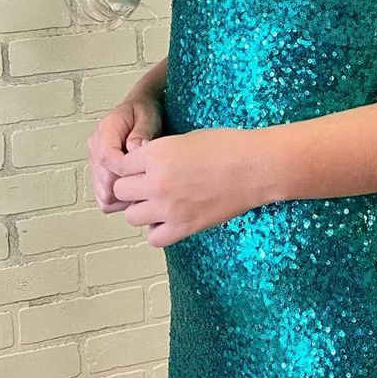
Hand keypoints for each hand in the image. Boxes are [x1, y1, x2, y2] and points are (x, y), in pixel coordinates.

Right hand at [87, 91, 163, 214]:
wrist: (139, 109)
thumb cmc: (144, 111)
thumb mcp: (148, 116)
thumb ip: (141, 132)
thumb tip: (135, 149)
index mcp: (106, 130)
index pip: (106, 158)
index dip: (124, 170)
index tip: (142, 172)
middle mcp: (95, 147)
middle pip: (103, 182)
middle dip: (127, 187)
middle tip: (148, 183)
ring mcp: (95, 162)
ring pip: (103, 194)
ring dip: (124, 197)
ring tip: (143, 188)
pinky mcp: (100, 174)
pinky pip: (105, 198)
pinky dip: (120, 200)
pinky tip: (136, 191)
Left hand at [102, 126, 274, 247]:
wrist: (256, 167)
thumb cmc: (227, 146)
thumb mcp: (185, 139)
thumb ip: (158, 154)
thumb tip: (142, 165)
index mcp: (156, 154)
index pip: (120, 165)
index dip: (129, 165)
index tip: (139, 167)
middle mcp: (156, 182)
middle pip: (121, 191)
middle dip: (132, 187)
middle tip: (149, 184)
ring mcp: (169, 208)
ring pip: (131, 217)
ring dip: (142, 209)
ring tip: (160, 202)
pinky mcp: (184, 227)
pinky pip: (153, 238)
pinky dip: (158, 230)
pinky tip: (170, 219)